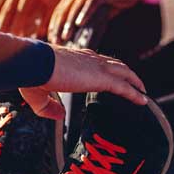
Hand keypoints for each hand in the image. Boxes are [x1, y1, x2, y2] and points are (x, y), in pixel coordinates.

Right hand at [0, 45, 146, 119]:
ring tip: (142, 91)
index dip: (104, 67)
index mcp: (74, 58)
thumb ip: (49, 107)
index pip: (94, 60)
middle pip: (113, 64)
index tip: (110, 74)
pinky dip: (134, 93)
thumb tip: (60, 115)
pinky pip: (124, 86)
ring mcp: (96, 67)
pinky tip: (142, 101)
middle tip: (134, 83)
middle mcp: (88, 59)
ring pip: (123, 72)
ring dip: (134, 81)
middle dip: (125, 72)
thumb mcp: (38, 95)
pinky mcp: (100, 78)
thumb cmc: (31, 75)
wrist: (34, 64)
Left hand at [48, 0, 139, 42]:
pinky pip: (91, 2)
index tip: (51, 40)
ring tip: (65, 35)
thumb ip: (81, 19)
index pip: (59, 10)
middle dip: (59, 26)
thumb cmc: (110, 2)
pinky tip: (80, 23)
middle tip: (56, 41)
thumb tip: (69, 38)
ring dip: (69, 22)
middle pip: (64, 8)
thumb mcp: (92, 11)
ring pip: (76, 6)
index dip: (54, 25)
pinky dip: (85, 13)